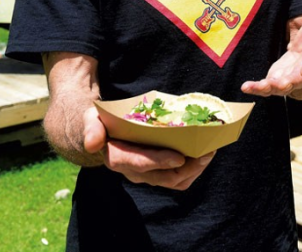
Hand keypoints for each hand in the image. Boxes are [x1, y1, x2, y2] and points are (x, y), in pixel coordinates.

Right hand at [83, 107, 214, 189]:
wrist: (102, 135)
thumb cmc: (100, 123)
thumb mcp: (91, 120)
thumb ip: (91, 129)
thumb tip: (93, 143)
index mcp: (118, 158)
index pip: (140, 163)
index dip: (160, 161)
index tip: (180, 157)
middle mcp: (134, 171)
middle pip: (163, 177)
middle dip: (188, 168)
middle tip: (206, 152)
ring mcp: (148, 174)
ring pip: (175, 181)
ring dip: (195, 170)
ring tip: (210, 152)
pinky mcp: (158, 172)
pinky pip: (179, 178)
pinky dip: (194, 169)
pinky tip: (205, 153)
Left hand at [241, 0, 301, 96]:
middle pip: (298, 79)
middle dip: (290, 82)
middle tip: (282, 84)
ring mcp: (290, 78)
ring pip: (282, 86)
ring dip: (271, 88)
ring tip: (262, 86)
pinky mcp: (276, 80)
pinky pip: (266, 87)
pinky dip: (257, 88)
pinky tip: (246, 87)